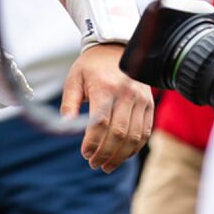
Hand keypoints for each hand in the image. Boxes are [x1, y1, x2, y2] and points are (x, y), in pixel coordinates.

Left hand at [60, 43, 153, 172]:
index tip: (84, 153)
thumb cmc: (91, 66)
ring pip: (134, 137)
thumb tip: (64, 125)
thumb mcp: (74, 78)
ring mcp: (141, 99)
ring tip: (107, 165)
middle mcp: (126, 94)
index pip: (100, 123)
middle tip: (94, 164)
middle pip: (119, 133)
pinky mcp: (149, 104)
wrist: (115, 48)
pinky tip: (122, 155)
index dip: (93, 142)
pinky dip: (134, 147)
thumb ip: (69, 102)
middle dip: (106, 154)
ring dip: (121, 156)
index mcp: (105, 87)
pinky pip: (145, 132)